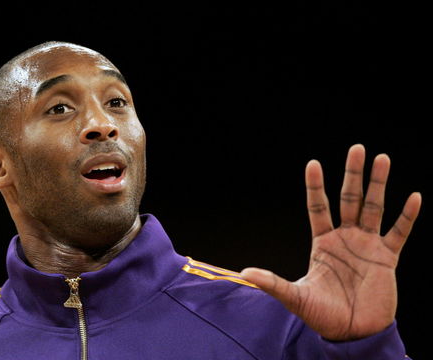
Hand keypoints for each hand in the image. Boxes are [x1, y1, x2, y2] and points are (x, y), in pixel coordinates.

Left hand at [240, 144, 421, 340]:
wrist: (353, 333)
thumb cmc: (322, 315)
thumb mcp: (295, 297)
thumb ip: (273, 283)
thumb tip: (244, 274)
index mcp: (323, 242)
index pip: (318, 207)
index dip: (315, 187)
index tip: (313, 164)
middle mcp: (345, 238)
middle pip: (349, 199)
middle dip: (353, 174)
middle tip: (356, 148)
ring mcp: (368, 246)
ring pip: (375, 208)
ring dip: (379, 184)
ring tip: (382, 158)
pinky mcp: (387, 258)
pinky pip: (399, 232)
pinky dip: (407, 216)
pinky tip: (414, 197)